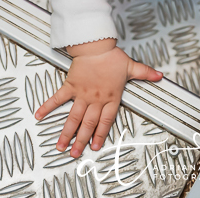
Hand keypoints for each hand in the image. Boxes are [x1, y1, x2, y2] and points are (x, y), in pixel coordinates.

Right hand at [34, 39, 162, 156]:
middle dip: (81, 141)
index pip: (106, 121)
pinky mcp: (71, 86)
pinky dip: (48, 107)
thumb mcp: (131, 67)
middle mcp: (96, 99)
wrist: (96, 45)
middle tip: (75, 154)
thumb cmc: (111, 56)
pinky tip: (39, 116)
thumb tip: (159, 76)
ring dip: (67, 133)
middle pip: (88, 124)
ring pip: (73, 117)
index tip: (95, 147)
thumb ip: (145, 74)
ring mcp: (82, 94)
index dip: (100, 135)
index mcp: (111, 97)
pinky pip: (57, 98)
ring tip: (60, 146)